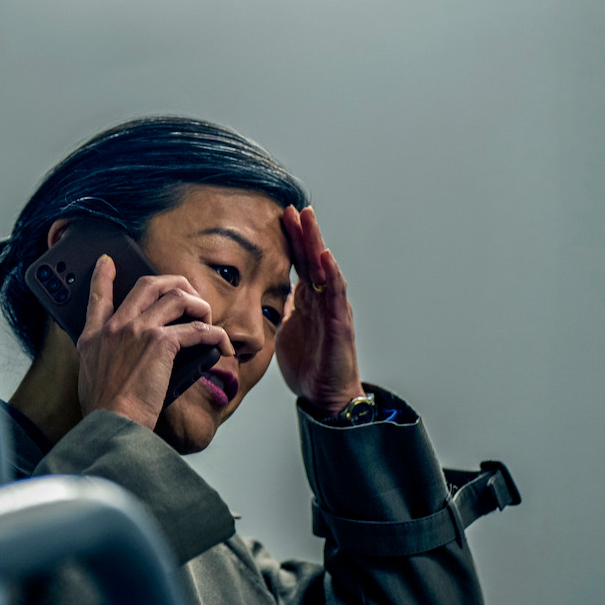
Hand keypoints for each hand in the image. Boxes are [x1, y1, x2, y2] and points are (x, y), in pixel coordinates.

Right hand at [77, 255, 234, 428]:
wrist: (112, 422)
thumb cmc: (105, 409)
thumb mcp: (89, 376)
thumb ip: (99, 357)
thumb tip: (118, 356)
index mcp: (94, 335)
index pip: (97, 296)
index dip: (102, 276)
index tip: (108, 263)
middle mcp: (116, 326)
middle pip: (149, 284)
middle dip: (176, 283)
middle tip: (190, 296)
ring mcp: (138, 330)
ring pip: (178, 297)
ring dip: (200, 306)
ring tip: (208, 322)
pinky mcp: (160, 343)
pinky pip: (197, 328)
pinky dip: (216, 335)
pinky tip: (223, 346)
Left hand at [276, 206, 364, 413]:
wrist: (326, 396)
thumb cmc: (309, 366)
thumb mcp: (285, 331)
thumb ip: (280, 311)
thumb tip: (265, 297)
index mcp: (308, 300)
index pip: (299, 263)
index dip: (291, 240)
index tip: (281, 216)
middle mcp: (322, 300)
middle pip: (313, 259)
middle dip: (304, 233)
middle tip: (293, 208)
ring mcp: (333, 310)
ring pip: (326, 269)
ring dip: (317, 244)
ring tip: (309, 221)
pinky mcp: (339, 325)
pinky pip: (336, 296)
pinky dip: (332, 275)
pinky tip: (325, 258)